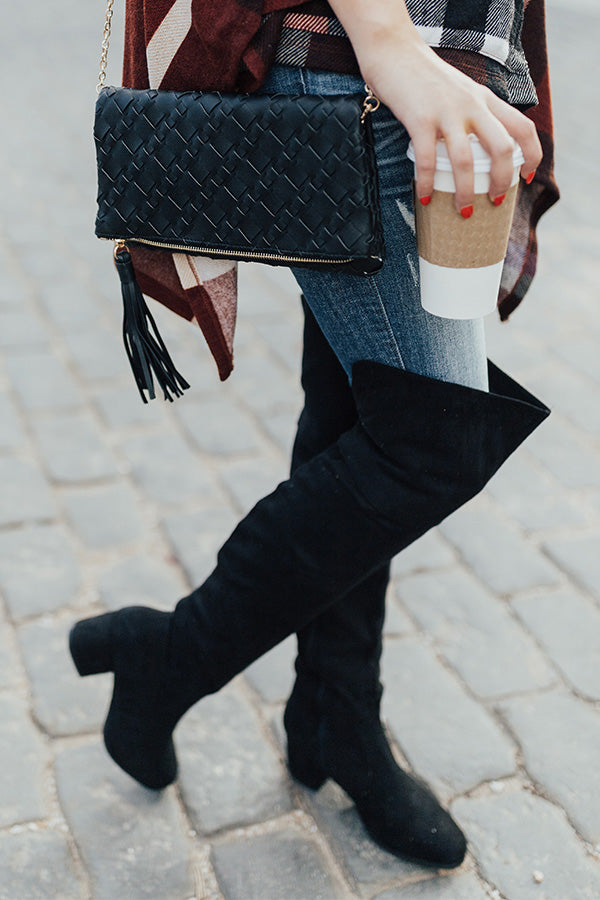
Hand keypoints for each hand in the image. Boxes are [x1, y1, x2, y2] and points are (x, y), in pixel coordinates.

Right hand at [360, 34, 542, 212]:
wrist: (394, 51)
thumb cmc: (425, 78)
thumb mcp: (461, 91)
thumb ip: (473, 113)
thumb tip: (478, 150)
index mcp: (486, 99)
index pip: (523, 128)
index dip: (531, 156)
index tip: (526, 178)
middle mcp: (472, 105)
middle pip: (502, 149)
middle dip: (502, 181)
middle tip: (496, 202)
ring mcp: (446, 112)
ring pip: (466, 161)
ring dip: (466, 192)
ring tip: (464, 211)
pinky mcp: (420, 119)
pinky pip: (427, 160)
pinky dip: (426, 183)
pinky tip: (425, 197)